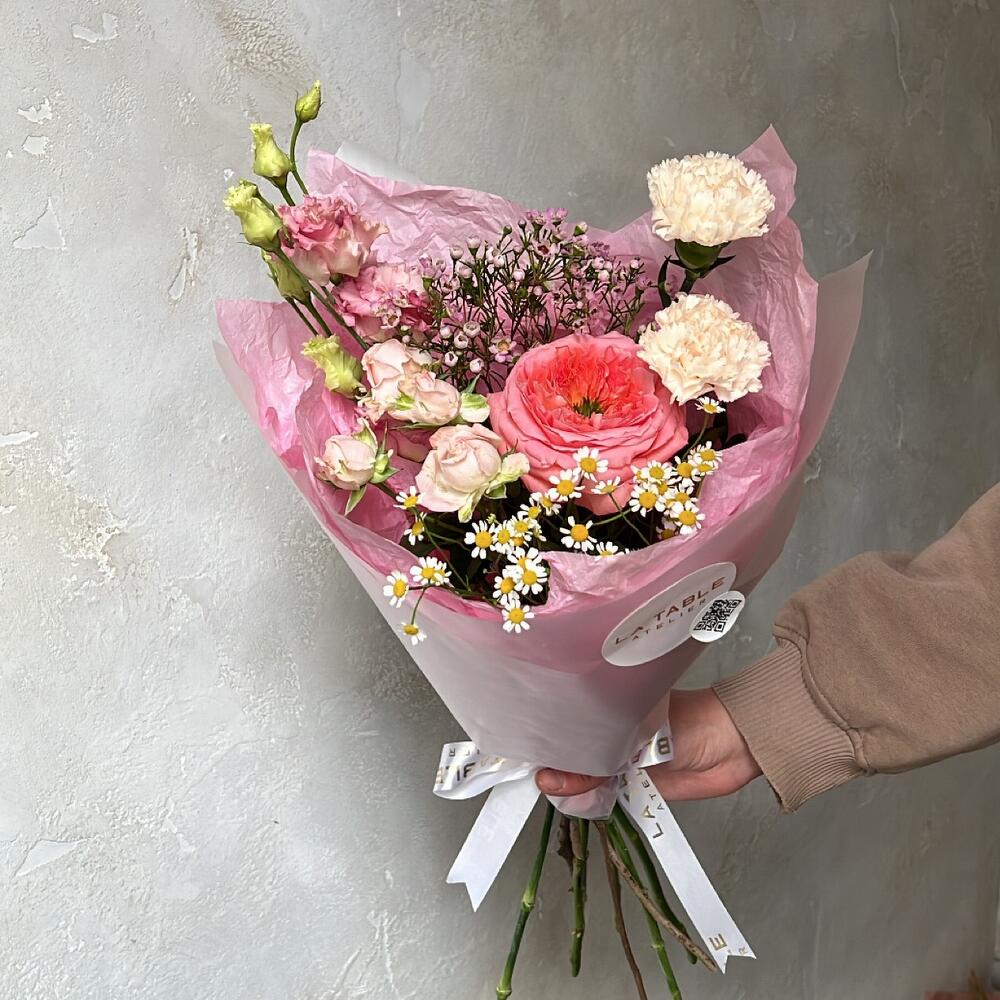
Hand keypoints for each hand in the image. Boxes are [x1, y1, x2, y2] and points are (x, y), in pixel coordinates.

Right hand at [535, 688, 761, 799]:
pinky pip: (601, 792)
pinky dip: (586, 799)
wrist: (734, 748)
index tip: (515, 744)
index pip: (565, 717)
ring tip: (543, 789)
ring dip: (566, 783)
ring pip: (582, 772)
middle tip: (522, 773)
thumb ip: (594, 768)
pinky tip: (568, 803)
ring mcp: (618, 756)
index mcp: (608, 703)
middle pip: (569, 747)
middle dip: (548, 759)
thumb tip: (546, 781)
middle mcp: (608, 728)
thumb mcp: (637, 742)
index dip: (541, 730)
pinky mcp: (632, 782)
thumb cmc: (691, 725)